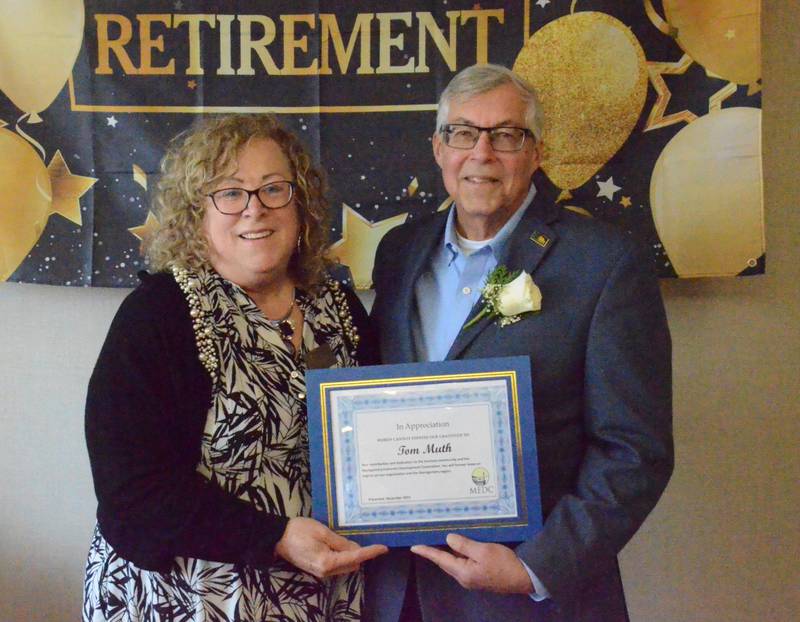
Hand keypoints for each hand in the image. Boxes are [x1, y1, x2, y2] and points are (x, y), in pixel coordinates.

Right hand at [275, 517, 387, 578]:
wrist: (277, 537)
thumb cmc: (299, 531)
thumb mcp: (323, 532)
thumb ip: (341, 542)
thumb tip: (356, 550)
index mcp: (328, 562)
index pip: (355, 557)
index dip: (371, 552)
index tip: (384, 548)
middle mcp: (326, 572)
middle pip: (352, 564)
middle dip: (362, 554)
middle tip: (369, 540)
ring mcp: (321, 572)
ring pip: (345, 566)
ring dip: (353, 555)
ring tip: (356, 540)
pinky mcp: (317, 569)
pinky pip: (336, 565)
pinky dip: (343, 557)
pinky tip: (343, 546)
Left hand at [411, 534, 533, 593]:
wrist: (524, 578)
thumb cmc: (504, 564)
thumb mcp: (483, 551)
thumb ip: (464, 545)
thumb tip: (448, 539)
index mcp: (463, 572)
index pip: (440, 559)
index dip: (427, 552)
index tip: (414, 547)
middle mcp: (465, 578)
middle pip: (446, 562)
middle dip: (436, 552)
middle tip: (426, 539)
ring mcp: (472, 578)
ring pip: (455, 562)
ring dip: (448, 552)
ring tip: (440, 539)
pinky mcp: (480, 575)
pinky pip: (464, 563)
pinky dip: (460, 554)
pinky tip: (460, 546)